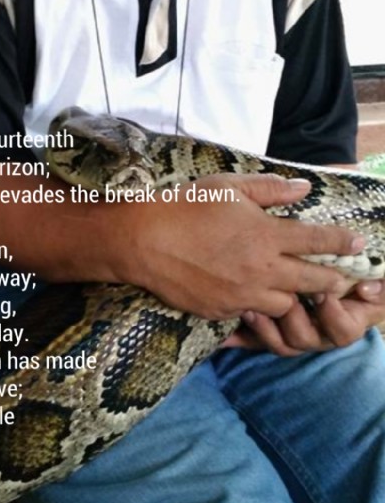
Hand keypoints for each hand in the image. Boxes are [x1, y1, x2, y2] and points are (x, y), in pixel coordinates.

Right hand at [125, 172, 366, 321]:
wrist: (143, 241)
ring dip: (294, 298)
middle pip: (312, 282)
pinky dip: (257, 307)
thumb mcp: (229, 187)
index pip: (318, 242)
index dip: (343, 243)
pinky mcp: (223, 311)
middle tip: (342, 282)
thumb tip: (303, 189)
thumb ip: (270, 190)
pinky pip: (251, 315)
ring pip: (286, 306)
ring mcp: (242, 294)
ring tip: (296, 293)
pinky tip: (253, 298)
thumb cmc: (185, 207)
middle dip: (332, 282)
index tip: (359, 245)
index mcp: (266, 235)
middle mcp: (261, 268)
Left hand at [225, 279, 384, 356]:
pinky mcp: (271, 334)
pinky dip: (240, 339)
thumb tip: (368, 288)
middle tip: (281, 300)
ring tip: (252, 310)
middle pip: (305, 339)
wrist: (331, 283)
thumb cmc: (352, 280)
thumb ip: (376, 287)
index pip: (343, 330)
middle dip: (293, 320)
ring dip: (267, 329)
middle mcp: (319, 334)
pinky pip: (255, 343)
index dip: (333, 315)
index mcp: (345, 322)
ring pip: (281, 344)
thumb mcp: (368, 283)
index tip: (324, 294)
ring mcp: (295, 336)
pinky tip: (225, 335)